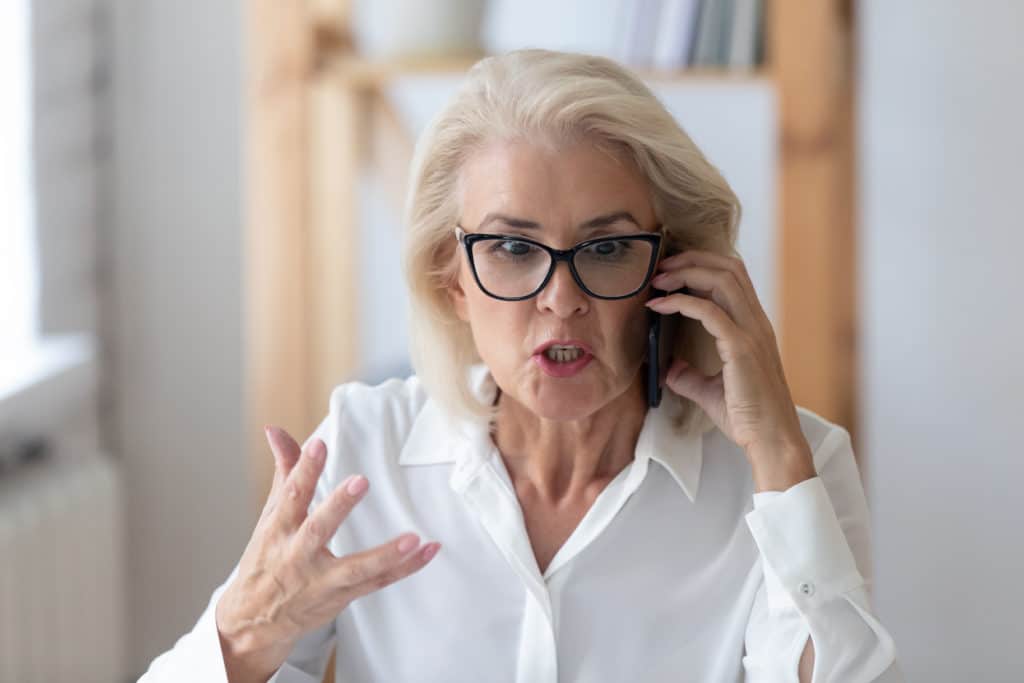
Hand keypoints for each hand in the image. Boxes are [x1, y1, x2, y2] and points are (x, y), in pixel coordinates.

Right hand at [215, 427, 440, 682]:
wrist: (254, 623)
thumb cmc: (266, 561)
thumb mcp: (270, 516)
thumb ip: (284, 472)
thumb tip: (276, 430)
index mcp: (278, 530)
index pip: (291, 496)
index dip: (304, 470)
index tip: (318, 445)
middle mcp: (298, 556)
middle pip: (318, 530)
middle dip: (338, 507)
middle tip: (360, 481)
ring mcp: (322, 580)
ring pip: (355, 568)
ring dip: (385, 554)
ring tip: (413, 538)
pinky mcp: (342, 596)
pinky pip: (378, 582)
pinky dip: (405, 568)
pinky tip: (428, 550)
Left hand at [645, 249, 815, 489]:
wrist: (771, 441)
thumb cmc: (748, 419)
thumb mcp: (711, 392)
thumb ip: (690, 376)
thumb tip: (668, 368)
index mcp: (754, 328)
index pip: (732, 277)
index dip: (701, 265)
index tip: (669, 273)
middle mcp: (756, 323)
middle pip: (728, 267)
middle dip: (691, 259)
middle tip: (659, 268)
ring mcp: (752, 333)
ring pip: (722, 279)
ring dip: (685, 272)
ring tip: (657, 280)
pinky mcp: (741, 348)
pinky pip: (709, 311)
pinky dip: (680, 301)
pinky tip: (659, 305)